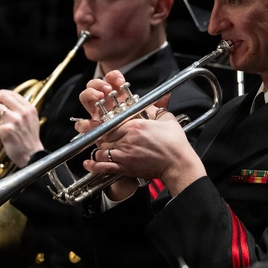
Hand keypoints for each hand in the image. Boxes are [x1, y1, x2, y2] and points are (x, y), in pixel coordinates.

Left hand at [0, 89, 43, 167]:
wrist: (33, 156)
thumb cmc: (31, 141)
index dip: (1, 94)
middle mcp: (23, 112)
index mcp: (29, 109)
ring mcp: (15, 121)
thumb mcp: (32, 121)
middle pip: (3, 96)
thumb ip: (24, 112)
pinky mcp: (7, 131)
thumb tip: (9, 105)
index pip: (13, 94)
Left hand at [78, 70, 204, 196]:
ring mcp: (125, 153)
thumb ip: (156, 108)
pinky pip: (104, 166)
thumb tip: (155, 100)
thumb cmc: (175, 144)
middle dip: (103, 138)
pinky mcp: (125, 167)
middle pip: (104, 136)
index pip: (111, 122)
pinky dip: (94, 165)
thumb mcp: (167, 119)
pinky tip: (88, 164)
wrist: (178, 164)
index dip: (108, 125)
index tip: (108, 127)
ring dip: (100, 150)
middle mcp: (127, 138)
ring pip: (101, 150)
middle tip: (104, 139)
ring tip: (102, 150)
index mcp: (135, 124)